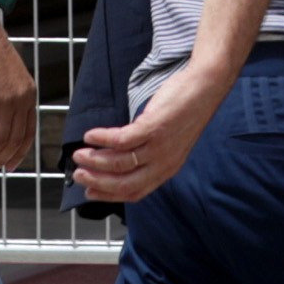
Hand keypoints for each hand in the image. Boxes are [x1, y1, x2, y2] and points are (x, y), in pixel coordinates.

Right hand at [68, 69, 222, 207]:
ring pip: (119, 162)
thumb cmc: (184, 112)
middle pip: (124, 183)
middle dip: (97, 181)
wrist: (205, 88)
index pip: (134, 192)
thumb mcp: (169, 142)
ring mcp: (160, 146)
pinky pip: (121, 139)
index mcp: (167, 169)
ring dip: (95, 159)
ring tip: (79, 153)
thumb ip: (149, 156)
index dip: (109, 195)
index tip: (89, 192)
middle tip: (79, 174)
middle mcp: (164, 163)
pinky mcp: (155, 127)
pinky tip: (90, 135)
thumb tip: (116, 161)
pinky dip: (102, 139)